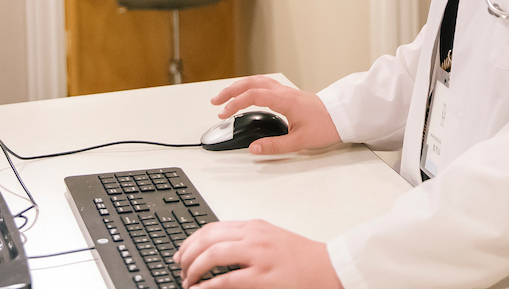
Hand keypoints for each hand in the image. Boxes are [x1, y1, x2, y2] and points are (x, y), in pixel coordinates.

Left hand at [175, 220, 342, 288]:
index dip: (191, 241)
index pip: (212, 228)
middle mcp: (253, 236)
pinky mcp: (263, 277)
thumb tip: (217, 251)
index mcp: (254, 226)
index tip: (181, 252)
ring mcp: (258, 256)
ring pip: (213, 255)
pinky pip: (226, 280)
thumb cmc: (302, 257)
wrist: (329, 267)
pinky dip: (207, 286)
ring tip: (188, 281)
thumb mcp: (270, 239)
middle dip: (187, 253)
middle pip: (207, 238)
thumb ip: (245, 240)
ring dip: (194, 269)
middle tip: (179, 267)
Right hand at [211, 76, 340, 153]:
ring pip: (258, 81)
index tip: (223, 114)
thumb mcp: (300, 141)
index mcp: (285, 101)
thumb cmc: (325, 126)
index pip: (253, 96)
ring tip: (225, 97)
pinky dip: (250, 87)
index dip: (235, 103)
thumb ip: (275, 146)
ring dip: (239, 86)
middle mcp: (284, 92)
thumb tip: (254, 149)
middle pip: (252, 83)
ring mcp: (286, 91)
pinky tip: (246, 95)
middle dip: (231, 90)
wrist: (342, 116)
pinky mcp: (289, 95)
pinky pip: (264, 85)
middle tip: (216, 102)